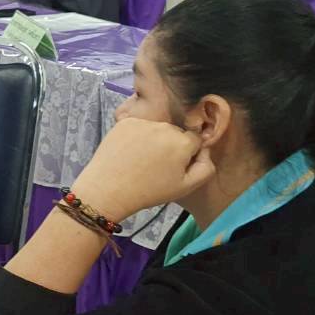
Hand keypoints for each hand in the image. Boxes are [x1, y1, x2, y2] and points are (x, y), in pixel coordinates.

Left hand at [71, 118, 214, 220]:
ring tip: (140, 160)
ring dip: (153, 140)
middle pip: (176, 133)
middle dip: (171, 146)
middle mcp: (165, 127)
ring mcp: (143, 123)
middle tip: (155, 166)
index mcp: (183, 142)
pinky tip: (129, 153)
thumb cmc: (149, 192)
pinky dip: (136, 137)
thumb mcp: (186, 187)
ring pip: (156, 129)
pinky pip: (138, 127)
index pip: (195, 140)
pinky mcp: (125, 122)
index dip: (186, 155)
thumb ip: (206, 167)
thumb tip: (205, 150)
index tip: (173, 167)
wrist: (108, 190)